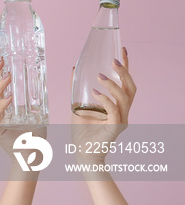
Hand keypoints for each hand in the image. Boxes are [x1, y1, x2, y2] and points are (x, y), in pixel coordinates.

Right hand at [0, 58, 45, 157]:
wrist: (32, 158)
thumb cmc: (35, 138)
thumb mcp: (39, 115)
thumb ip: (39, 102)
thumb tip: (45, 83)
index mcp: (3, 105)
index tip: (1, 57)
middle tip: (0, 60)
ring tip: (7, 78)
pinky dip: (1, 106)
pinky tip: (9, 99)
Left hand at [71, 47, 134, 163]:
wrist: (82, 154)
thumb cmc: (82, 133)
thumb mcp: (77, 106)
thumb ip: (77, 90)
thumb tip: (74, 68)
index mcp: (117, 105)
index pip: (126, 83)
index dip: (126, 66)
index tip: (123, 50)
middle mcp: (122, 112)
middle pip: (131, 88)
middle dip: (123, 72)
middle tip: (112, 61)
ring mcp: (120, 120)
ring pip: (124, 98)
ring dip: (112, 85)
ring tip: (99, 76)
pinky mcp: (115, 128)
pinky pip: (114, 111)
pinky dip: (105, 100)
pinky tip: (95, 93)